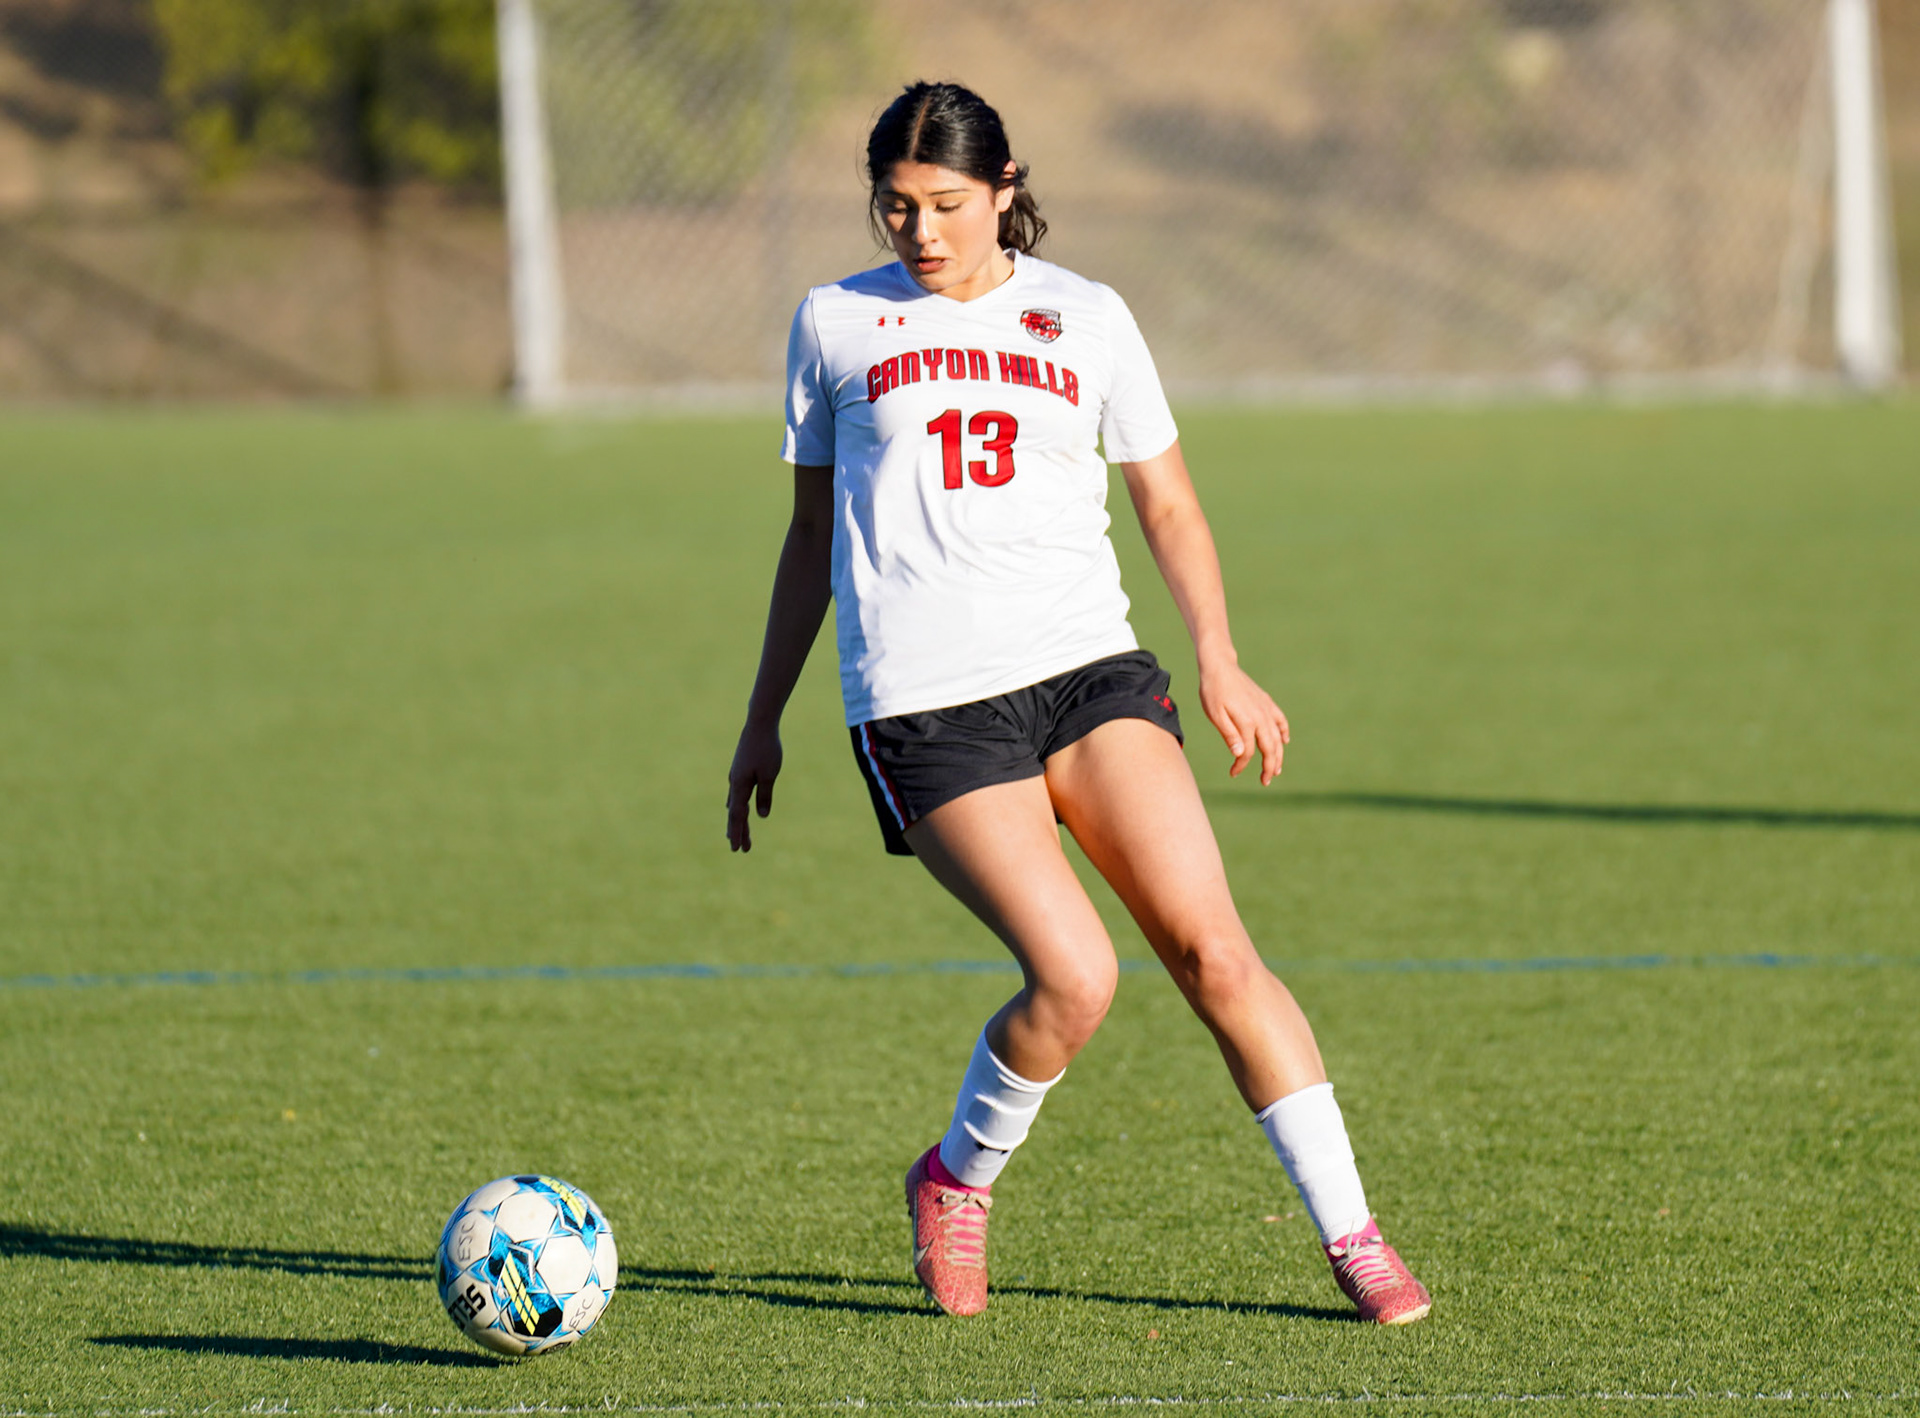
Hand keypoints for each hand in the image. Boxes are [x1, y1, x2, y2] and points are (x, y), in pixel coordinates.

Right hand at [726, 720, 782, 851]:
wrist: (759, 723)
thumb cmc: (767, 748)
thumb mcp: (770, 774)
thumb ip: (765, 795)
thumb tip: (761, 816)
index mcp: (740, 786)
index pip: (737, 816)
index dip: (737, 833)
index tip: (737, 849)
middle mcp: (734, 783)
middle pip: (735, 813)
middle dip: (738, 831)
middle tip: (740, 850)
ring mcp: (736, 776)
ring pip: (734, 803)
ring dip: (736, 820)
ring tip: (734, 835)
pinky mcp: (740, 769)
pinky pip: (736, 793)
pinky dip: (736, 805)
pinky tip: (735, 807)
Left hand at [1197, 657, 1289, 784]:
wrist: (1220, 667)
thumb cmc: (1213, 692)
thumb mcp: (1216, 715)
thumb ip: (1229, 734)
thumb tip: (1240, 754)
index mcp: (1247, 722)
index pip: (1248, 752)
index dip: (1241, 765)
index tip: (1233, 773)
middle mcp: (1260, 717)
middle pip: (1269, 748)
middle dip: (1269, 766)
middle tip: (1265, 781)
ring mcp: (1266, 709)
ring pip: (1277, 737)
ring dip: (1278, 754)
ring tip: (1276, 769)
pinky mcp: (1266, 702)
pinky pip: (1280, 720)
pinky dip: (1283, 731)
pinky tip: (1284, 741)